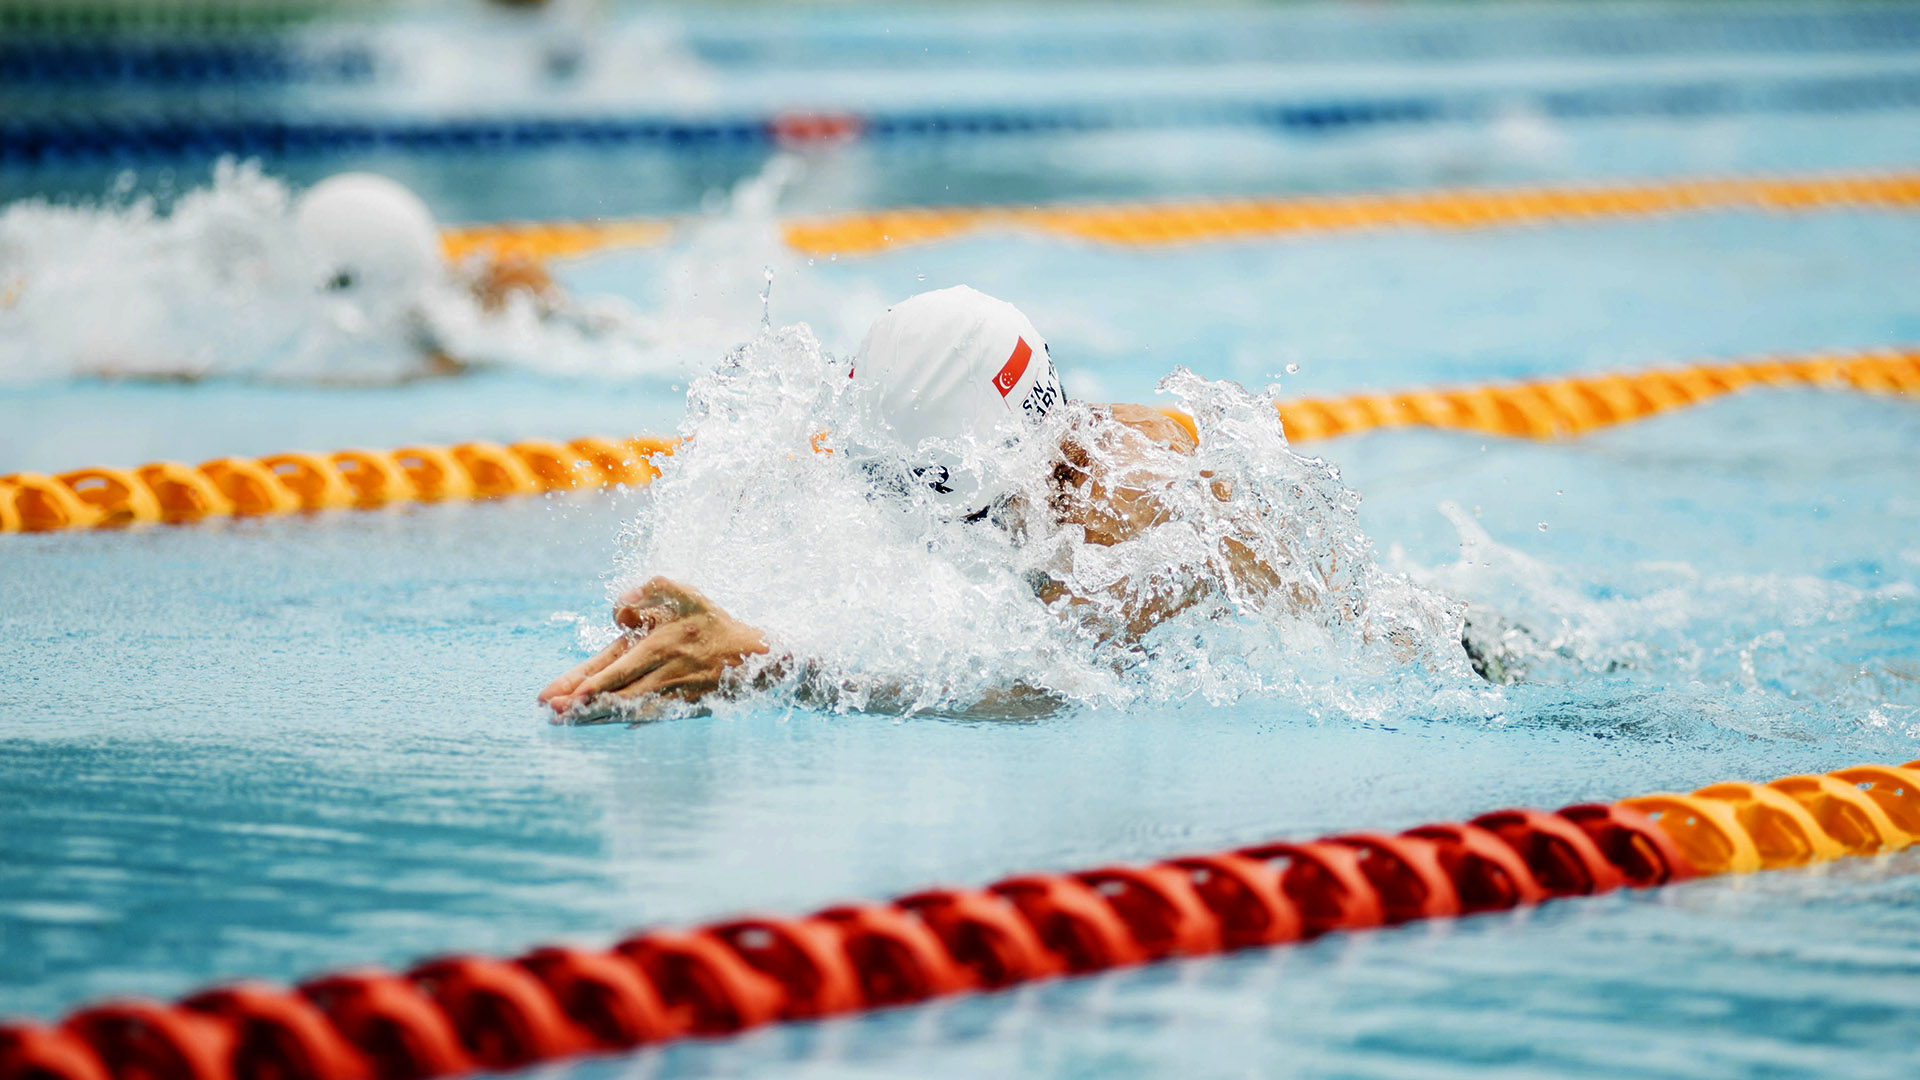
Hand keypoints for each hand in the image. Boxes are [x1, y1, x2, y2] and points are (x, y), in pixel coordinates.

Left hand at [538, 577, 769, 721]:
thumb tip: (619, 605)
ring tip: (567, 720)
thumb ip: (653, 588)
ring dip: (596, 715)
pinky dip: (622, 723)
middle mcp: (661, 670)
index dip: (591, 680)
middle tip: (553, 711)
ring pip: (627, 706)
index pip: (616, 665)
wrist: (753, 657)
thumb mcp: (687, 595)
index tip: (567, 693)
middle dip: (583, 702)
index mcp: (658, 643)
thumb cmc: (714, 623)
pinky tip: (602, 725)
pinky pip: (646, 717)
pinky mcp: (679, 706)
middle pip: (615, 691)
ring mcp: (670, 691)